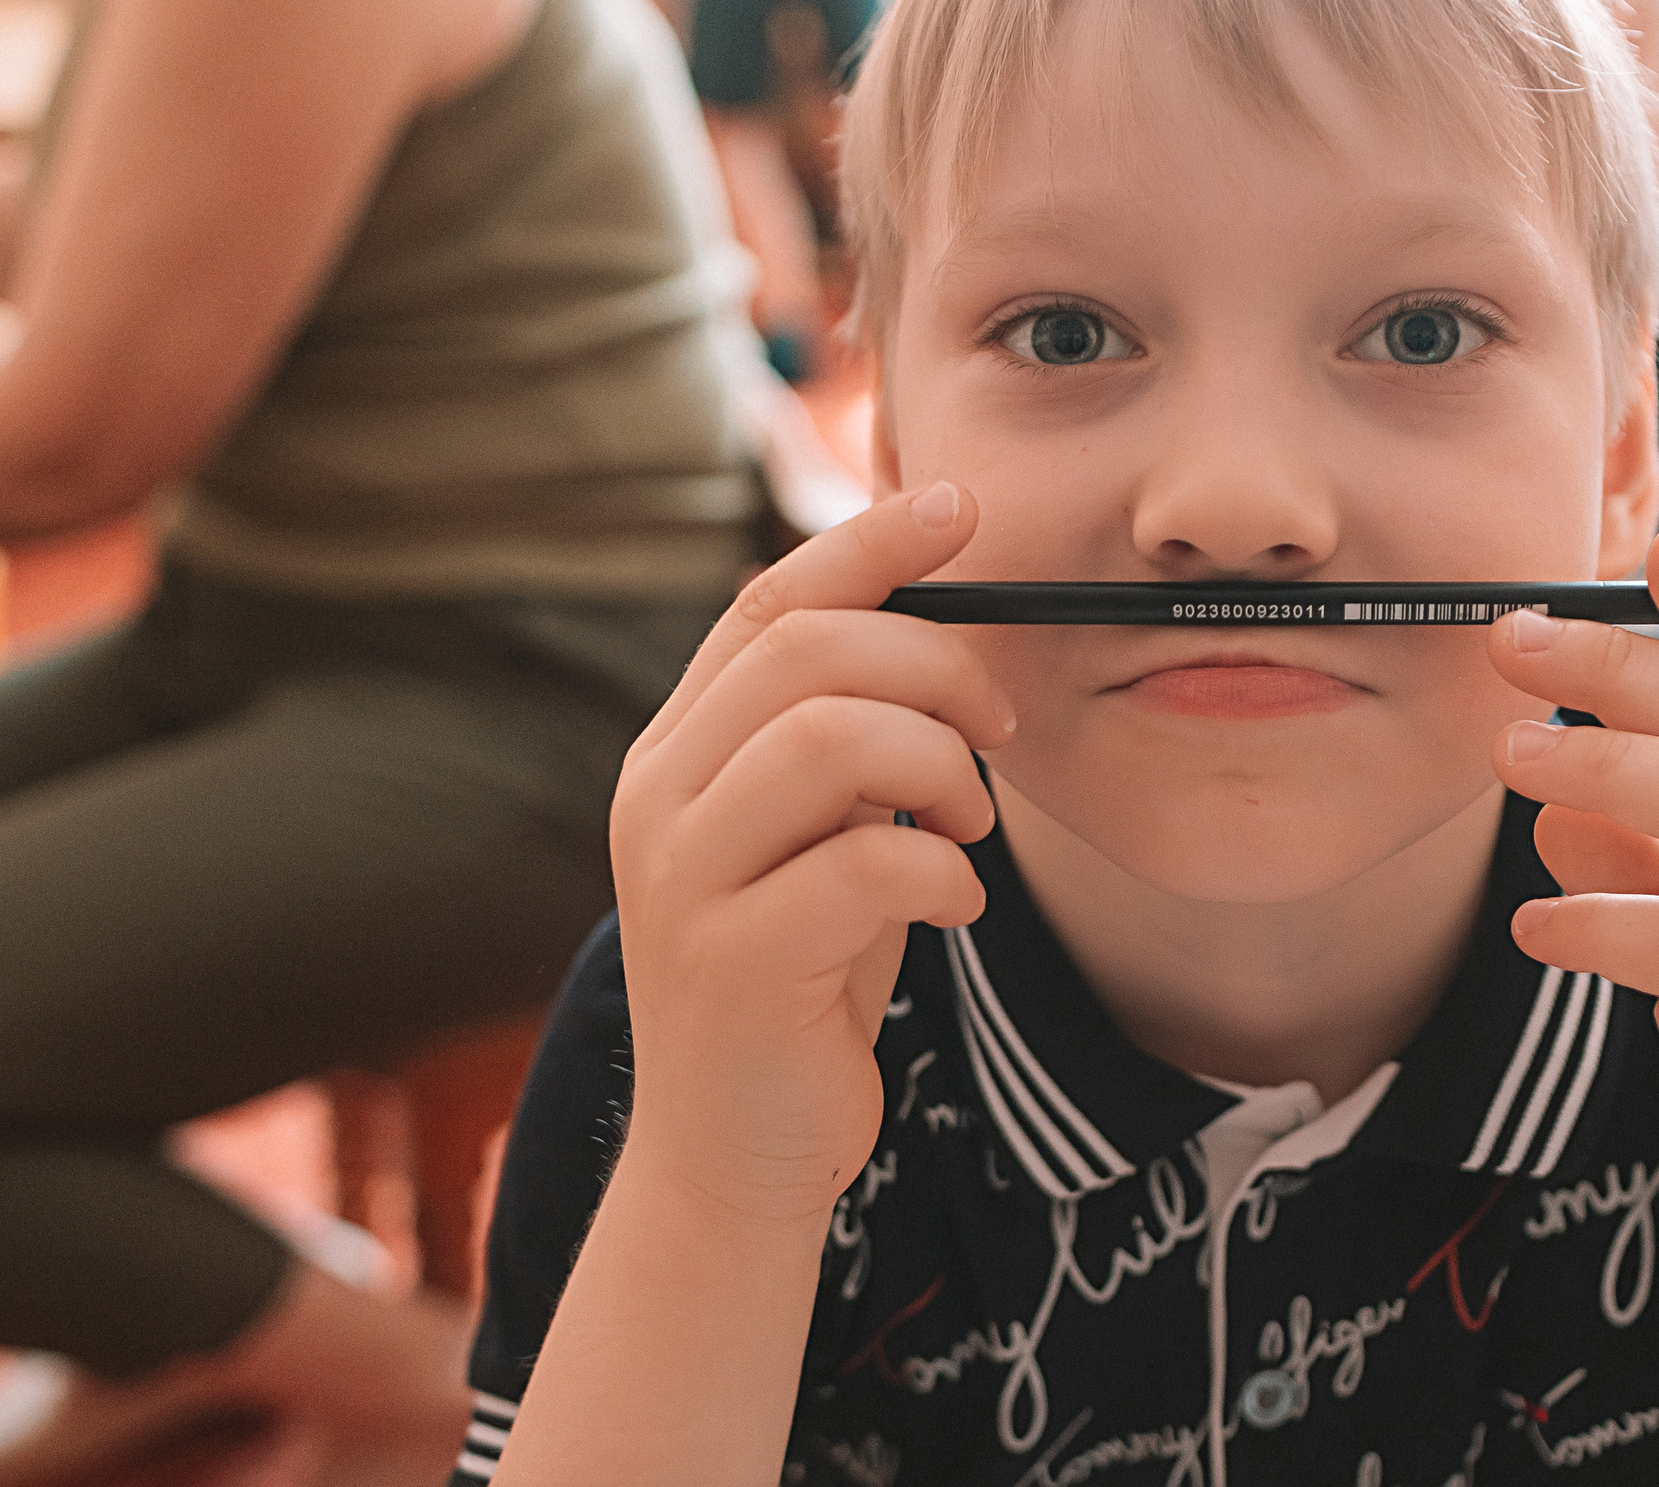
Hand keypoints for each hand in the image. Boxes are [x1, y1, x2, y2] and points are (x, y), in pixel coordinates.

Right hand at [609, 481, 1014, 1224]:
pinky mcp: (730, 964)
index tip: (960, 507)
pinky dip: (940, 875)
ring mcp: (683, 879)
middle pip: (806, 651)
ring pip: (826, 738)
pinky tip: (954, 907)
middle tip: (998, 729)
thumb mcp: (825, 834)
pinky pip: (862, 866)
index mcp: (682, 748)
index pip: (769, 601)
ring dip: (937, 766)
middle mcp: (660, 795)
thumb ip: (853, 740)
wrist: (738, 1152)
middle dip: (934, 665)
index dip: (868, 543)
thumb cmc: (804, 976)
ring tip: (970, 828)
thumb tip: (944, 626)